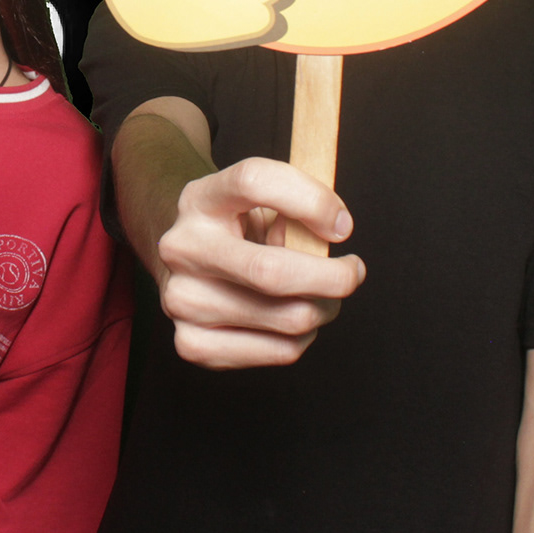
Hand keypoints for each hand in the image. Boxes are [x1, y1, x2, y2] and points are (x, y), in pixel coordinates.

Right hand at [156, 156, 365, 368]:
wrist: (188, 263)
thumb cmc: (238, 229)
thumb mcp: (261, 202)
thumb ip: (297, 206)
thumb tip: (332, 233)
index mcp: (199, 199)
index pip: (254, 181)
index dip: (311, 201)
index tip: (342, 226)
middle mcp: (182, 248)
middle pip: (271, 271)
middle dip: (333, 278)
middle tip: (351, 273)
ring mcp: (181, 299)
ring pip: (288, 318)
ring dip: (322, 308)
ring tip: (316, 296)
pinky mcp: (192, 344)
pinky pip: (280, 351)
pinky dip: (302, 337)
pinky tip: (289, 318)